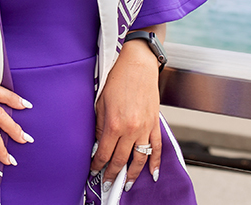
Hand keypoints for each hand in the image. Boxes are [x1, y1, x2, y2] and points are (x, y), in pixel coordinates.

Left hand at [90, 41, 161, 192]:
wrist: (138, 64)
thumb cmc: (117, 79)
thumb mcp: (101, 102)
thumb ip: (100, 125)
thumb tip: (98, 144)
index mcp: (114, 124)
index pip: (105, 153)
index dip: (98, 165)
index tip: (93, 172)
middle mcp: (131, 129)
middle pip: (121, 159)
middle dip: (112, 174)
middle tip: (107, 184)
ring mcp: (145, 127)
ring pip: (140, 158)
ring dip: (132, 174)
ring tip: (126, 185)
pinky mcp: (155, 123)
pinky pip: (157, 147)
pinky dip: (155, 162)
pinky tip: (152, 174)